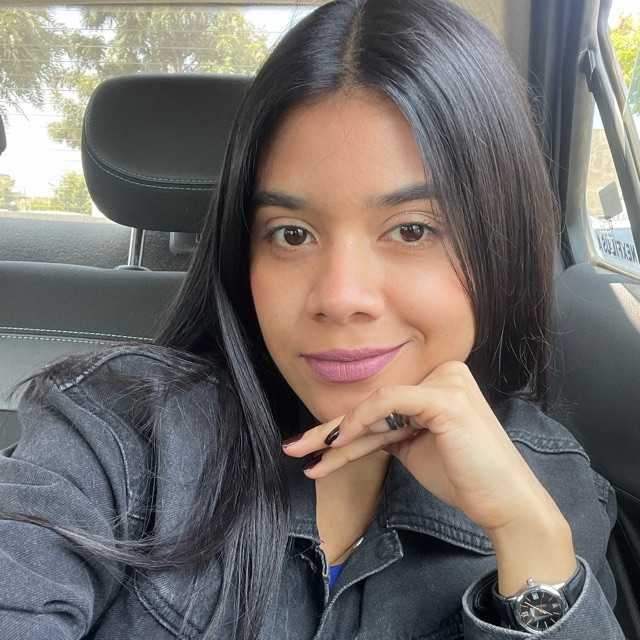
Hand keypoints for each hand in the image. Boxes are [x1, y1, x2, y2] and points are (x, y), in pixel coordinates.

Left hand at [282, 360, 564, 535]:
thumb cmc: (463, 476)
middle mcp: (443, 373)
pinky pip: (388, 403)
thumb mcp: (414, 447)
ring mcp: (446, 381)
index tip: (313, 451)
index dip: (344, 429)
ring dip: (335, 436)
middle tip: (296, 448)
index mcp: (438, 381)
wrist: (505, 502)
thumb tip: (346, 431)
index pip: (381, 406)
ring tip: (302, 454)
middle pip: (375, 406)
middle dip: (331, 431)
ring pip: (375, 406)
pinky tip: (337, 444)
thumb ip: (388, 430)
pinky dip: (360, 421)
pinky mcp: (444, 397)